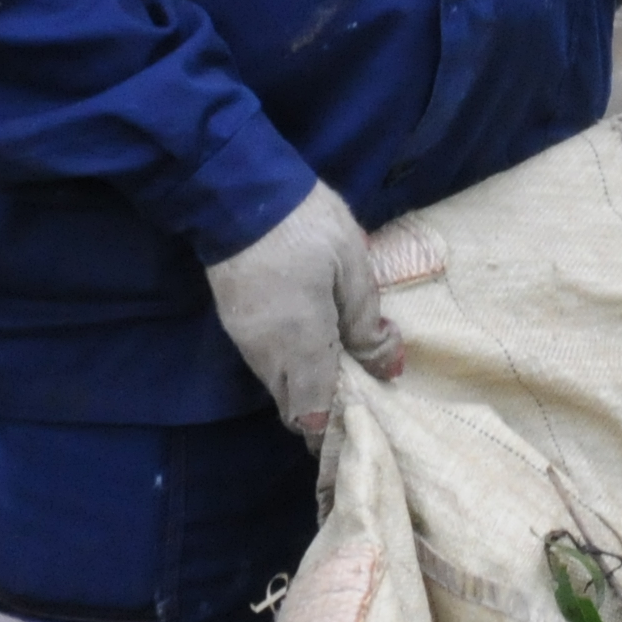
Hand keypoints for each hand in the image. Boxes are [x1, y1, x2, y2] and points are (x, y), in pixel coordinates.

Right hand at [205, 181, 405, 434]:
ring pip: (277, 387)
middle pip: (293, 408)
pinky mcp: (235, 324)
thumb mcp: (352, 265)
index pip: (312, 414)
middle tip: (359, 391)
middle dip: (322, 411)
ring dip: (305, 388)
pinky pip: (265, 364)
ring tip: (342, 364)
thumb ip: (366, 321)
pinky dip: (289, 368)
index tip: (364, 416)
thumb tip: (386, 366)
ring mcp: (246, 341)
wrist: (239, 195)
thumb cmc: (306, 227)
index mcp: (301, 343)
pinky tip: (313, 341)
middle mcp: (268, 355)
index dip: (335, 426)